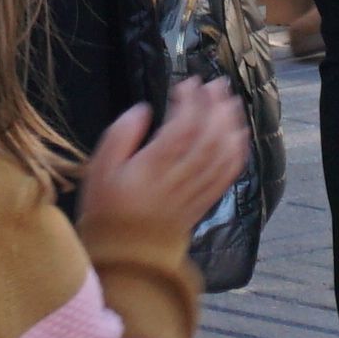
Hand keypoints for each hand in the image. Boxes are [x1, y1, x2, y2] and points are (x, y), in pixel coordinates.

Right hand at [75, 79, 250, 252]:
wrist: (126, 255)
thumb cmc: (107, 207)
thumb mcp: (99, 168)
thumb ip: (121, 135)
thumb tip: (144, 110)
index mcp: (151, 168)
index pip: (182, 128)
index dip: (192, 102)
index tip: (189, 82)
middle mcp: (178, 180)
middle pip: (208, 138)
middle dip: (216, 107)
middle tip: (216, 83)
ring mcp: (195, 193)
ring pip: (222, 155)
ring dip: (230, 125)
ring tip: (230, 101)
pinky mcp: (204, 203)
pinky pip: (227, 176)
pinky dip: (236, 152)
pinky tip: (238, 135)